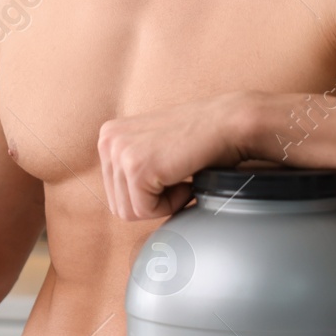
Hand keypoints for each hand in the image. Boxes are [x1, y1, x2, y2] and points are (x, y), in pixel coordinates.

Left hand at [97, 91, 264, 220]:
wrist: (228, 123)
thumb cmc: (198, 139)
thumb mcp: (151, 147)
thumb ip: (130, 165)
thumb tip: (121, 201)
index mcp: (108, 135)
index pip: (114, 192)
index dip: (147, 194)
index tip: (169, 174)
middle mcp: (107, 140)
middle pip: (118, 204)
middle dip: (151, 202)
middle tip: (177, 178)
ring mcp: (119, 152)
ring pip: (129, 211)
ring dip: (162, 203)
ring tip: (181, 176)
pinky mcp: (136, 167)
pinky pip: (145, 211)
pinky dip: (171, 204)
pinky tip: (185, 178)